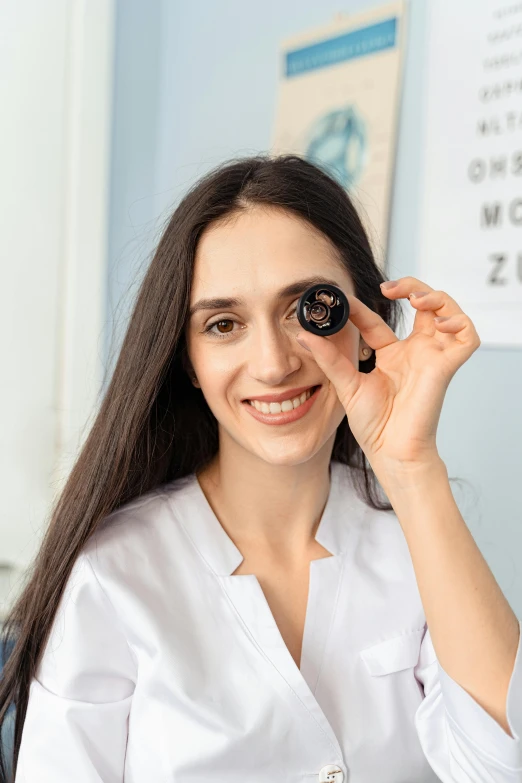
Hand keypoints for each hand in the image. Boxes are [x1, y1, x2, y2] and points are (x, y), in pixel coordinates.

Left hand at [295, 277, 480, 472]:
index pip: (377, 321)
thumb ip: (329, 358)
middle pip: (423, 306)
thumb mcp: (346, 384)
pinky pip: (467, 338)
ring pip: (449, 313)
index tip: (344, 300)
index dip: (363, 307)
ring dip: (437, 298)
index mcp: (391, 356)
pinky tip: (441, 323)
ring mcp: (432, 357)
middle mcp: (414, 352)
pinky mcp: (445, 367)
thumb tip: (304, 334)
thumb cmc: (374, 425)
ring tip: (417, 299)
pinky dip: (460, 323)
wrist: (390, 452)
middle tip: (389, 288)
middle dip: (412, 286)